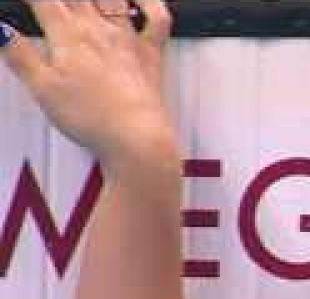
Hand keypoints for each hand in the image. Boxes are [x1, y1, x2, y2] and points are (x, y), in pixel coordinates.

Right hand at [1, 0, 175, 163]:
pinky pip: (157, 19)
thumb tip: (1, 31)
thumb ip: (19, 55)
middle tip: (51, 0)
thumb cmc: (93, 118)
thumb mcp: (42, 88)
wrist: (136, 137)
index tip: (24, 0)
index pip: (44, 0)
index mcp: (69, 37)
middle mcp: (100, 31)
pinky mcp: (151, 55)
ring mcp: (128, 40)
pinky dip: (150, 3)